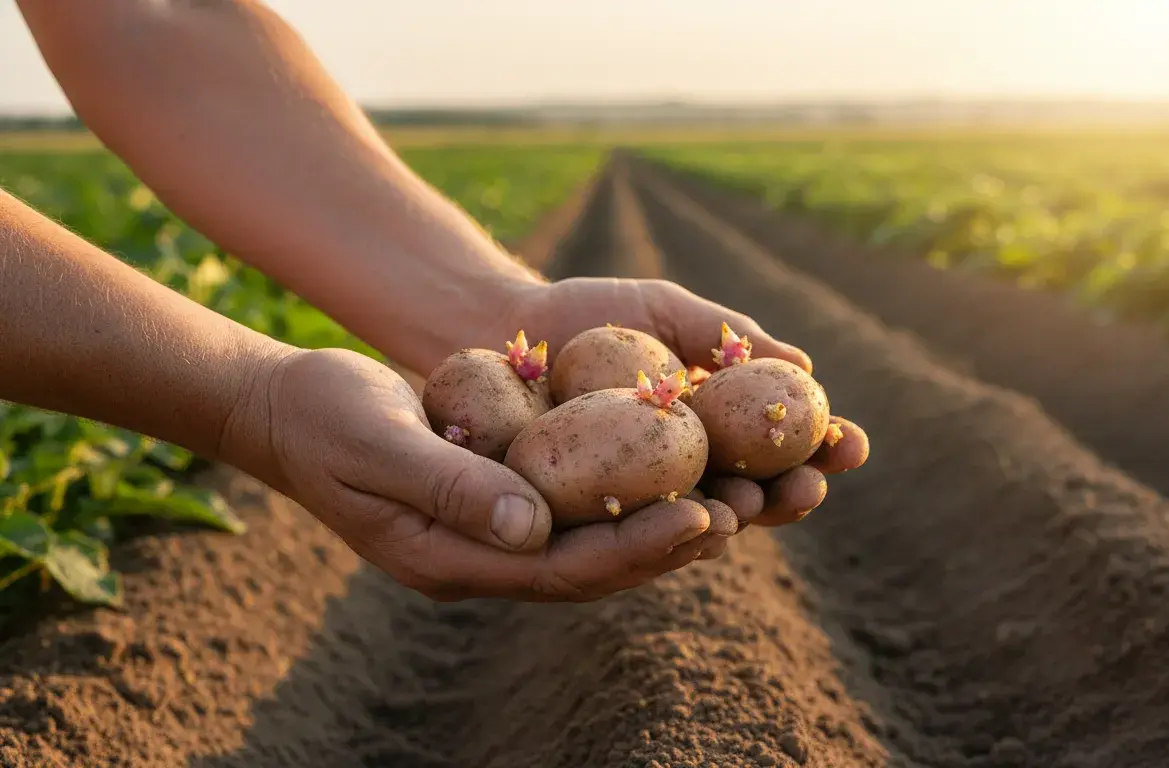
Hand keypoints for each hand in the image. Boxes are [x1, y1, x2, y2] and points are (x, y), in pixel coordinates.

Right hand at [222, 347, 738, 601]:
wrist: (286, 409)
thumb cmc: (323, 417)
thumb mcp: (377, 442)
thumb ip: (450, 486)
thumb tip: (533, 527)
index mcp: (452, 560)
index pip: (562, 569)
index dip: (635, 548)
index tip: (702, 518)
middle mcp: (484, 557)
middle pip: (596, 566)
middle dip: (672, 542)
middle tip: (746, 511)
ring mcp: (493, 531)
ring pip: (596, 539)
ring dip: (665, 519)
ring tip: (738, 495)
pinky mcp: (502, 497)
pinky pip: (580, 504)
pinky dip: (631, 488)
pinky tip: (679, 463)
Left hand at [507, 277, 870, 551]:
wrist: (502, 324)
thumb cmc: (591, 312)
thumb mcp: (667, 310)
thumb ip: (727, 335)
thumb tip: (803, 363)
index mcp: (718, 424)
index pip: (784, 446)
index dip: (823, 450)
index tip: (853, 444)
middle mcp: (689, 468)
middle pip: (757, 494)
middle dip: (790, 497)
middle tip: (809, 489)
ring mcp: (642, 496)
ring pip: (703, 520)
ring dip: (736, 520)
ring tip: (752, 508)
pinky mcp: (592, 514)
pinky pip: (635, 528)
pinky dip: (667, 528)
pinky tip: (692, 522)